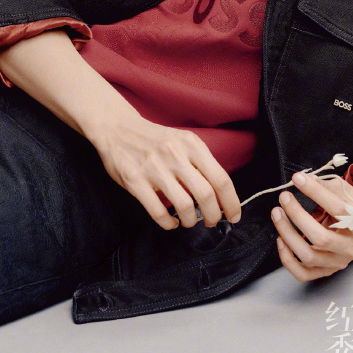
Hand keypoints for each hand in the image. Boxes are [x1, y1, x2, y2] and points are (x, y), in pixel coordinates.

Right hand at [93, 113, 241, 231]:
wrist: (118, 128)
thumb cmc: (155, 140)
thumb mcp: (183, 142)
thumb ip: (200, 163)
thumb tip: (221, 196)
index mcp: (191, 144)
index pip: (221, 179)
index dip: (232, 203)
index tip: (234, 216)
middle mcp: (175, 154)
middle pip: (206, 195)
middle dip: (213, 216)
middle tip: (211, 222)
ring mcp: (154, 168)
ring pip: (184, 206)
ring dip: (190, 221)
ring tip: (188, 221)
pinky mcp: (135, 180)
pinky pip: (158, 212)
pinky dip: (168, 223)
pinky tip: (171, 222)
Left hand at [271, 171, 352, 281]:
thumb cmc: (352, 205)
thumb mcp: (346, 191)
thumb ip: (326, 185)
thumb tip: (302, 179)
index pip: (337, 208)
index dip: (314, 192)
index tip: (297, 179)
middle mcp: (351, 247)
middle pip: (321, 237)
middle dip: (297, 215)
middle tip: (284, 197)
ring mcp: (339, 262)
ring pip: (309, 256)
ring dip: (288, 234)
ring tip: (277, 214)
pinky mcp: (327, 271)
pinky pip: (304, 273)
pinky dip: (288, 259)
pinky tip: (280, 240)